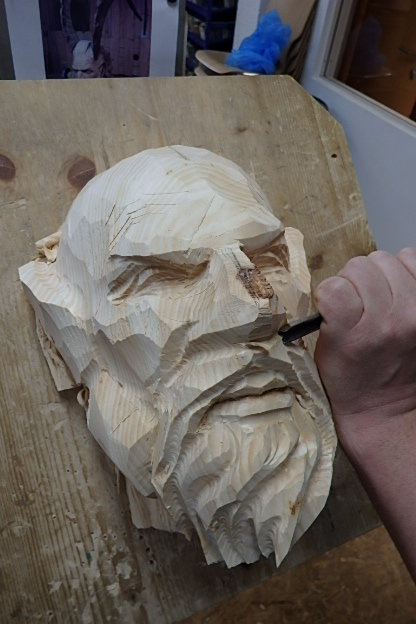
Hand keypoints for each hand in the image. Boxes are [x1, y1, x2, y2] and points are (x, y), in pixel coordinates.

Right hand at [314, 249, 415, 422]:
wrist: (385, 406)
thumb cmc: (352, 381)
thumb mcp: (324, 351)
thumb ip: (329, 310)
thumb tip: (337, 280)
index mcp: (355, 335)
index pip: (334, 285)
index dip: (329, 294)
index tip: (333, 310)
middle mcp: (391, 322)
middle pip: (360, 266)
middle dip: (352, 282)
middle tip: (356, 307)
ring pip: (386, 259)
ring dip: (377, 275)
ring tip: (378, 301)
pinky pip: (412, 259)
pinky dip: (402, 270)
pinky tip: (396, 293)